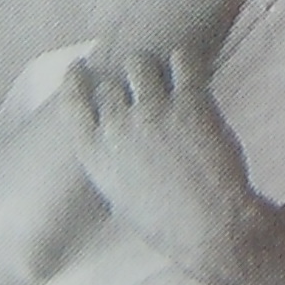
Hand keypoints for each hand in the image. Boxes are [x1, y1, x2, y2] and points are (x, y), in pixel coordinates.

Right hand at [66, 47, 258, 278]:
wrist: (211, 226)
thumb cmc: (168, 222)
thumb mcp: (121, 198)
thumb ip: (111, 164)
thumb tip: (114, 140)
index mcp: (96, 155)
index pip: (73, 103)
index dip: (75, 80)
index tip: (80, 66)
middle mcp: (118, 128)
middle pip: (110, 82)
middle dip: (122, 82)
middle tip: (140, 84)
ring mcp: (152, 111)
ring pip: (140, 63)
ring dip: (150, 65)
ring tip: (165, 73)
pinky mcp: (189, 102)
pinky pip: (181, 60)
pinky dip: (183, 59)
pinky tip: (188, 68)